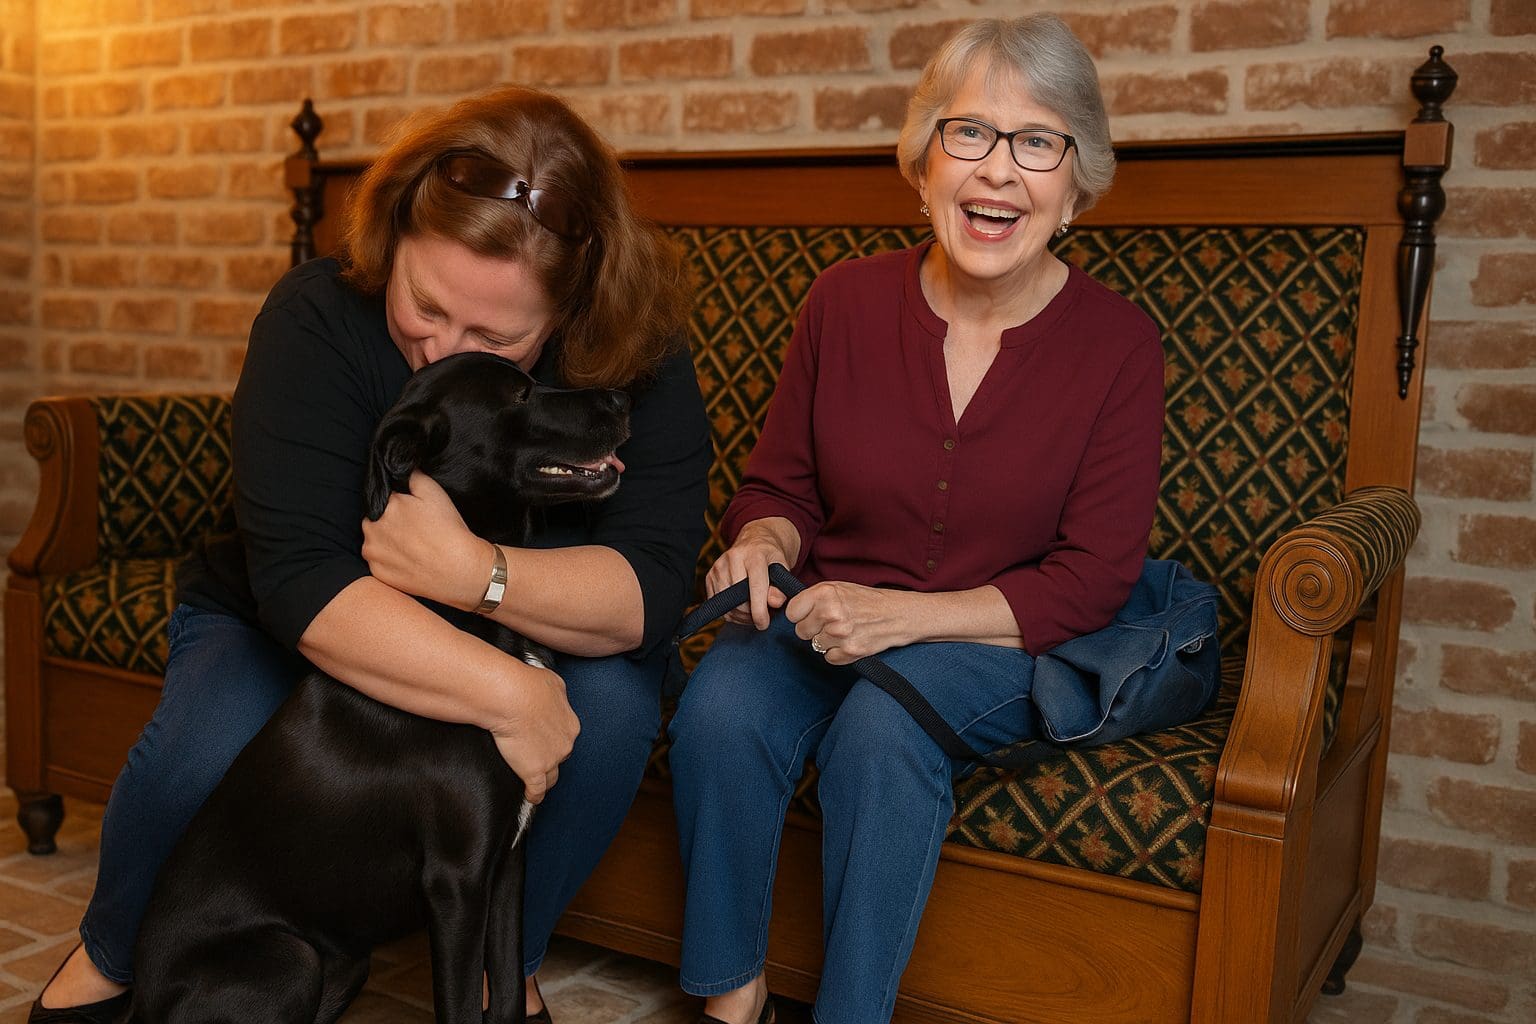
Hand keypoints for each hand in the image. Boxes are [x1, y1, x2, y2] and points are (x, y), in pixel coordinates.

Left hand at [362, 471, 487, 610]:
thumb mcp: (435, 492)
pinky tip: (409, 559)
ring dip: (386, 540)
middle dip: (389, 521)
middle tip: (414, 529)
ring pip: (374, 540)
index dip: (399, 502)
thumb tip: (400, 470)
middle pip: (375, 519)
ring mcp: (373, 552)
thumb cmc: (448, 530)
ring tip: (412, 545)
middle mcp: (372, 528)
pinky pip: (378, 561)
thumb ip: (413, 477)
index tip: (413, 511)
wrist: (459, 570)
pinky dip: (389, 560)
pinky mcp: (377, 572)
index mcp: (385, 505)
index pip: (384, 497)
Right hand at [490, 664, 578, 803]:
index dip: (555, 738)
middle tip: (536, 754)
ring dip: (546, 779)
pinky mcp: (534, 771)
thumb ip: (557, 694)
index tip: (546, 739)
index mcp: (570, 724)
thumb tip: (552, 696)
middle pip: (560, 755)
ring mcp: (551, 760)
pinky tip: (531, 797)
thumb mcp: (552, 682)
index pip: (565, 736)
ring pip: (552, 776)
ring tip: (539, 782)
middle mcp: (565, 744)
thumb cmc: (527, 685)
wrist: (512, 697)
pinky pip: (537, 790)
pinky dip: (534, 795)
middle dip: (551, 756)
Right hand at [705, 519, 798, 629]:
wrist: (754, 543)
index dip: (759, 610)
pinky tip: (741, 609)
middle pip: (738, 599)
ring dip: (741, 616)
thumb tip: (774, 603)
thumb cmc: (770, 558)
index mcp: (754, 555)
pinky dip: (730, 613)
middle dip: (751, 614)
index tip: (764, 624)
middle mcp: (733, 558)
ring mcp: (718, 567)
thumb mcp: (782, 568)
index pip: (755, 587)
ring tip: (753, 611)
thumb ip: (781, 587)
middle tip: (763, 616)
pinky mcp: (709, 576)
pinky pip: (717, 605)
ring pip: (726, 605)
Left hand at [785, 581, 912, 663]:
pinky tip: (850, 641)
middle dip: (813, 629)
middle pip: (801, 632)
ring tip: (844, 630)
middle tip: (831, 623)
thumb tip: (790, 610)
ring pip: (815, 646)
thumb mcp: (838, 588)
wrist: (898, 614)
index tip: (810, 614)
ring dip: (827, 641)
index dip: (800, 615)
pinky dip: (838, 653)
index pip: (791, 613)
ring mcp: (840, 633)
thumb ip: (814, 598)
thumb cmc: (866, 600)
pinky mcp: (850, 651)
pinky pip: (829, 658)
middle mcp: (830, 612)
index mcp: (824, 592)